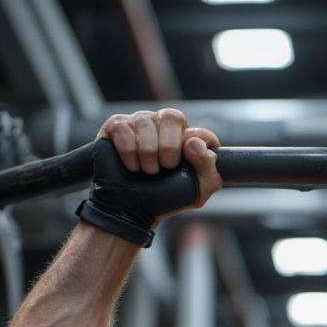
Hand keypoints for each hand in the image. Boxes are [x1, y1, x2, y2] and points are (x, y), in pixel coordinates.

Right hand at [96, 107, 221, 216]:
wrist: (130, 209)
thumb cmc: (163, 199)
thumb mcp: (196, 192)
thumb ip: (208, 169)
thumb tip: (196, 144)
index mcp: (187, 141)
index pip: (199, 133)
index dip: (195, 146)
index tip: (185, 162)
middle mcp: (164, 127)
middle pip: (172, 117)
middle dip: (169, 145)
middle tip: (165, 167)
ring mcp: (141, 124)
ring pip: (146, 121)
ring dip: (147, 151)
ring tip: (147, 170)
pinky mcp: (117, 126)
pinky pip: (124, 127)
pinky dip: (128, 150)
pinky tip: (132, 165)